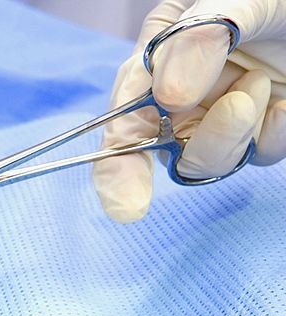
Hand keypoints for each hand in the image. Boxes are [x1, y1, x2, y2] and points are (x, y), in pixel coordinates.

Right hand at [93, 0, 285, 221]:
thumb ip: (195, 39)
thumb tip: (168, 97)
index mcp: (157, 57)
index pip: (122, 121)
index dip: (116, 168)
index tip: (129, 205)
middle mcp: (180, 95)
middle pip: (165, 153)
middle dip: (200, 145)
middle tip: (238, 109)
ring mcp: (220, 115)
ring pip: (210, 162)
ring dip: (236, 132)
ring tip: (260, 82)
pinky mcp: (261, 128)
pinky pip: (259, 155)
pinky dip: (273, 136)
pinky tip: (284, 105)